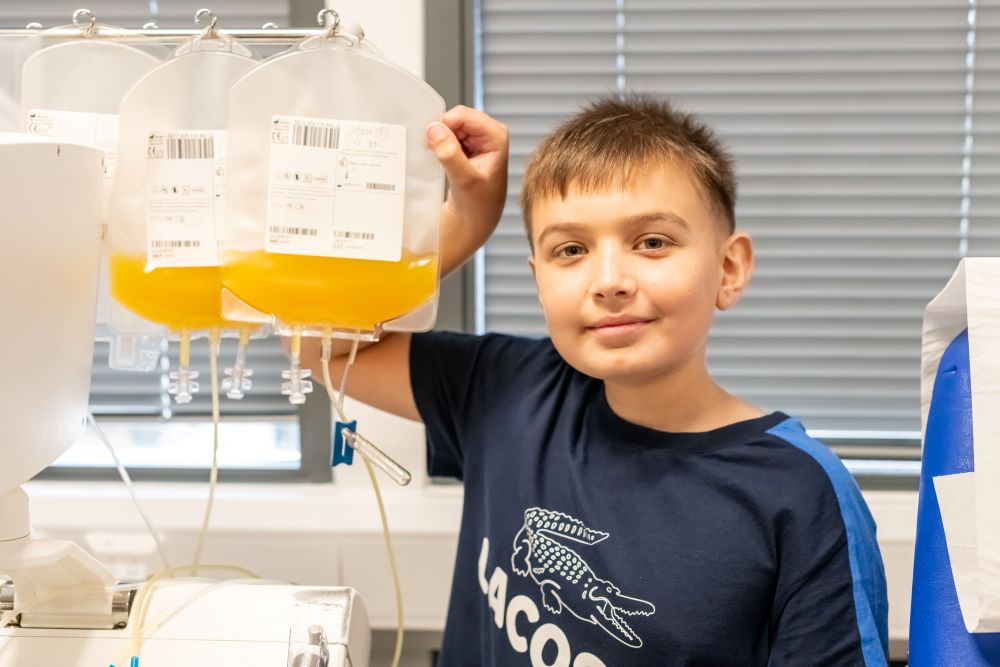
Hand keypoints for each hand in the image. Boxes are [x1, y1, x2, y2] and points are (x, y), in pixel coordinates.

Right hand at [426, 105, 508, 274]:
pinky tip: (440, 160)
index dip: (444, 125)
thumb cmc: (478, 205)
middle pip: (455, 118)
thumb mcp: (464, 180)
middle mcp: (489, 132)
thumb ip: (450, 154)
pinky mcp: (466, 146)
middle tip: (436, 155)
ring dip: (439, 140)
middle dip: (441, 132)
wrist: (475, 220)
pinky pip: (447, 136)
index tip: (433, 144)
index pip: (463, 115)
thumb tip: (435, 130)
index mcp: (496, 135)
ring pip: (449, 126)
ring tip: (440, 161)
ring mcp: (477, 139)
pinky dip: (439, 145)